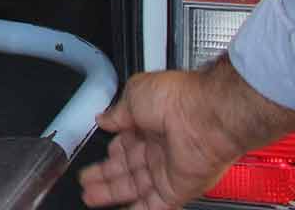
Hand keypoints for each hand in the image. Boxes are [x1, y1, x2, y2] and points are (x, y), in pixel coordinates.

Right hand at [79, 61, 294, 208]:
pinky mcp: (176, 189)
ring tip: (92, 199)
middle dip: (105, 178)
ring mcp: (166, 171)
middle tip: (88, 185)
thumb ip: (116, 112)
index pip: (123, 146)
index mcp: (147, 125)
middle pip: (126, 170)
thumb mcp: (134, 94)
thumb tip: (103, 118)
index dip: (108, 155)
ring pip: (135, 189)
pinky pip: (155, 206)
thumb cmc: (176, 99)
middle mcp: (157, 149)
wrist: (205, 117)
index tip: (95, 161)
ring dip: (113, 195)